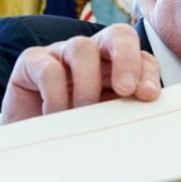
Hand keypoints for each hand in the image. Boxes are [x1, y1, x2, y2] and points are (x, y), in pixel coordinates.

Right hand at [0, 24, 160, 124]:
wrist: (31, 146)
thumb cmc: (74, 133)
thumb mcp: (106, 125)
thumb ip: (125, 114)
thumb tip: (147, 111)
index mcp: (117, 68)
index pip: (142, 58)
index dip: (147, 72)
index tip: (149, 96)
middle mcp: (93, 55)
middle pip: (118, 35)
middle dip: (127, 58)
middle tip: (126, 89)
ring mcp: (61, 54)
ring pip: (82, 48)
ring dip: (87, 84)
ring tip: (84, 114)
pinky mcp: (31, 61)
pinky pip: (48, 68)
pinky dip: (56, 95)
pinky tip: (55, 116)